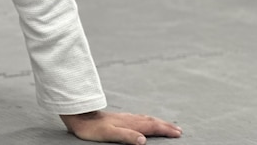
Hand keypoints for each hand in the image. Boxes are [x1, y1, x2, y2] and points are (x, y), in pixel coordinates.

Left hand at [61, 111, 181, 143]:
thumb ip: (126, 136)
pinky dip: (145, 120)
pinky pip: (136, 118)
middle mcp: (128, 119)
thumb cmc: (91, 128)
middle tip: (178, 130)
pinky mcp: (117, 118)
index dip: (165, 130)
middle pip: (150, 121)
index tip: (178, 133)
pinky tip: (143, 120)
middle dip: (165, 125)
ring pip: (144, 118)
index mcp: (129, 123)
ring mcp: (122, 117)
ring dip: (157, 122)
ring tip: (166, 125)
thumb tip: (143, 140)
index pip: (151, 126)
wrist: (78, 115)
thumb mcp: (108, 133)